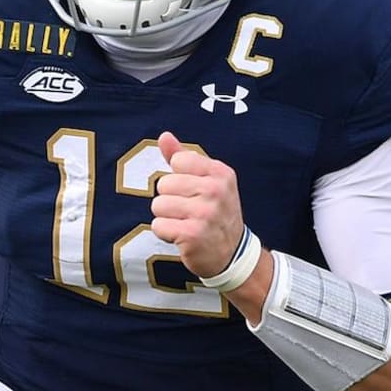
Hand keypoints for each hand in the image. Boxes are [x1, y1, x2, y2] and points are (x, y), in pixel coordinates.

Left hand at [150, 131, 246, 277]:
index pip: (178, 161)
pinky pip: (158, 226)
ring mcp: (205, 213)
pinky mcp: (193, 234)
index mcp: (220, 173)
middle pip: (164, 184)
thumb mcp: (207, 181)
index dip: (179, 178)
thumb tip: (164, 136)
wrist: (231, 254)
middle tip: (189, 212)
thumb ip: (183, 157)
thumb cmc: (215, 213)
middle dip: (170, 200)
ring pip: (158, 205)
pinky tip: (182, 237)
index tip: (193, 191)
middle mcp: (216, 190)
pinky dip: (165, 233)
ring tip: (185, 223)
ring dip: (166, 217)